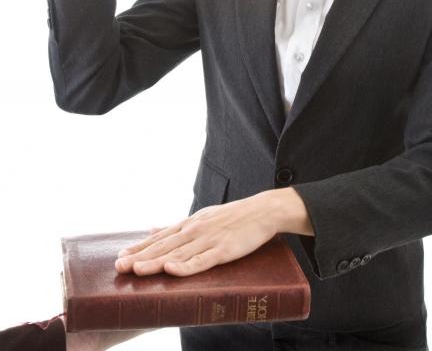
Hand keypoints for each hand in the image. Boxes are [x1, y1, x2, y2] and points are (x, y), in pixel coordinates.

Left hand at [114, 194, 276, 277]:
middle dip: (140, 256)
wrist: (262, 211)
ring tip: (136, 270)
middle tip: (119, 266)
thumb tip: (152, 229)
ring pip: (178, 254)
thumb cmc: (233, 217)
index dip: (139, 248)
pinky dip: (186, 265)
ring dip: (156, 262)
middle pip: (164, 246)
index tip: (119, 256)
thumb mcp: (202, 217)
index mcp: (189, 224)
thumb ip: (177, 226)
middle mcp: (195, 230)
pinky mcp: (223, 250)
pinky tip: (172, 269)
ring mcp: (209, 240)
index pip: (160, 238)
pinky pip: (202, 260)